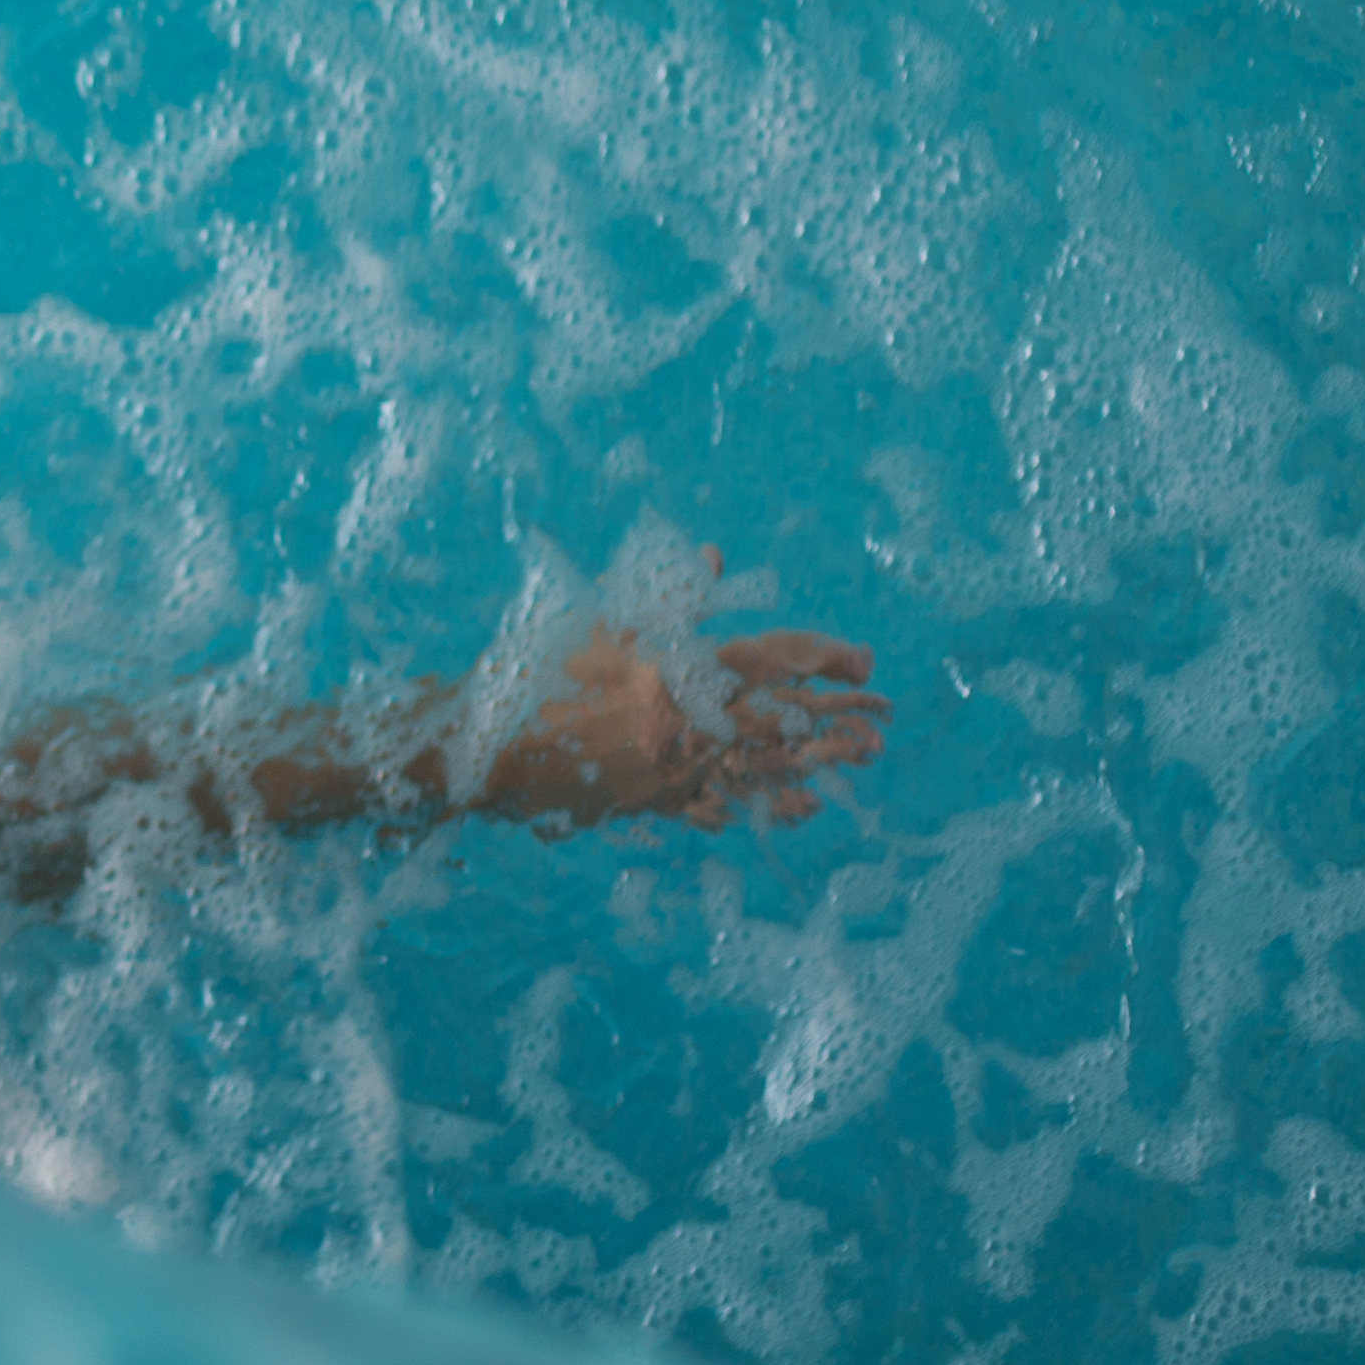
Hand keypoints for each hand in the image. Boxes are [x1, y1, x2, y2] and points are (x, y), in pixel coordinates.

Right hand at [481, 621, 884, 831]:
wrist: (478, 747)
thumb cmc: (533, 671)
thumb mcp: (598, 622)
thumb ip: (665, 599)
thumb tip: (713, 560)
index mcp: (670, 670)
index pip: (766, 660)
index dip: (821, 659)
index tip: (862, 662)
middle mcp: (679, 723)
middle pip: (778, 718)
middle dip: (836, 716)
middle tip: (886, 716)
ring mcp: (668, 769)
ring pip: (761, 766)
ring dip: (817, 760)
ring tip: (862, 758)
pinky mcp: (649, 801)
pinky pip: (720, 803)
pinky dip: (763, 801)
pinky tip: (799, 804)